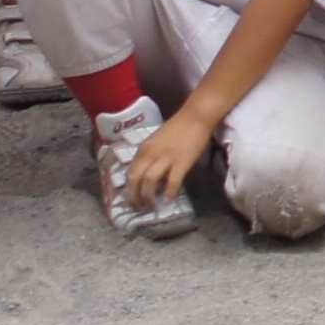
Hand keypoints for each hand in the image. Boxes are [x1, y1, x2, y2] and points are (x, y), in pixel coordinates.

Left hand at [117, 103, 217, 218]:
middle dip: (135, 197)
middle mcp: (150, 154)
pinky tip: (169, 199)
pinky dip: (169, 193)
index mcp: (143, 149)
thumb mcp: (156, 141)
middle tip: (139, 208)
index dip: (129, 190)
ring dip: (148, 197)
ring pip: (149, 182)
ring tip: (152, 206)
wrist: (195, 117)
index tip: (132, 200)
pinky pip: (172, 182)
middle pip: (135, 180)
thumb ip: (150, 156)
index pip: (130, 173)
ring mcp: (166, 158)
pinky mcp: (181, 162)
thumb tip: (147, 176)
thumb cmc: (177, 128)